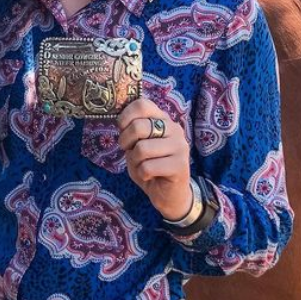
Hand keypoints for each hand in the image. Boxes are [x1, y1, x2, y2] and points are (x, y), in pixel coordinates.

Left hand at [118, 98, 191, 220]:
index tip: (122, 129)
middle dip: (125, 141)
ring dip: (134, 161)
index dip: (125, 116)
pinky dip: (142, 174)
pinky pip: (148, 167)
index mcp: (163, 118)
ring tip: (142, 165)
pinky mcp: (180, 165)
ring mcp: (179, 146)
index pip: (142, 104)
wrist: (169, 194)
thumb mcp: (137, 144)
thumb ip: (132, 130)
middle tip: (128, 150)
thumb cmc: (150, 166)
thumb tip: (120, 120)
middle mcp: (174, 128)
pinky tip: (150, 176)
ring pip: (142, 149)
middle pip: (139, 127)